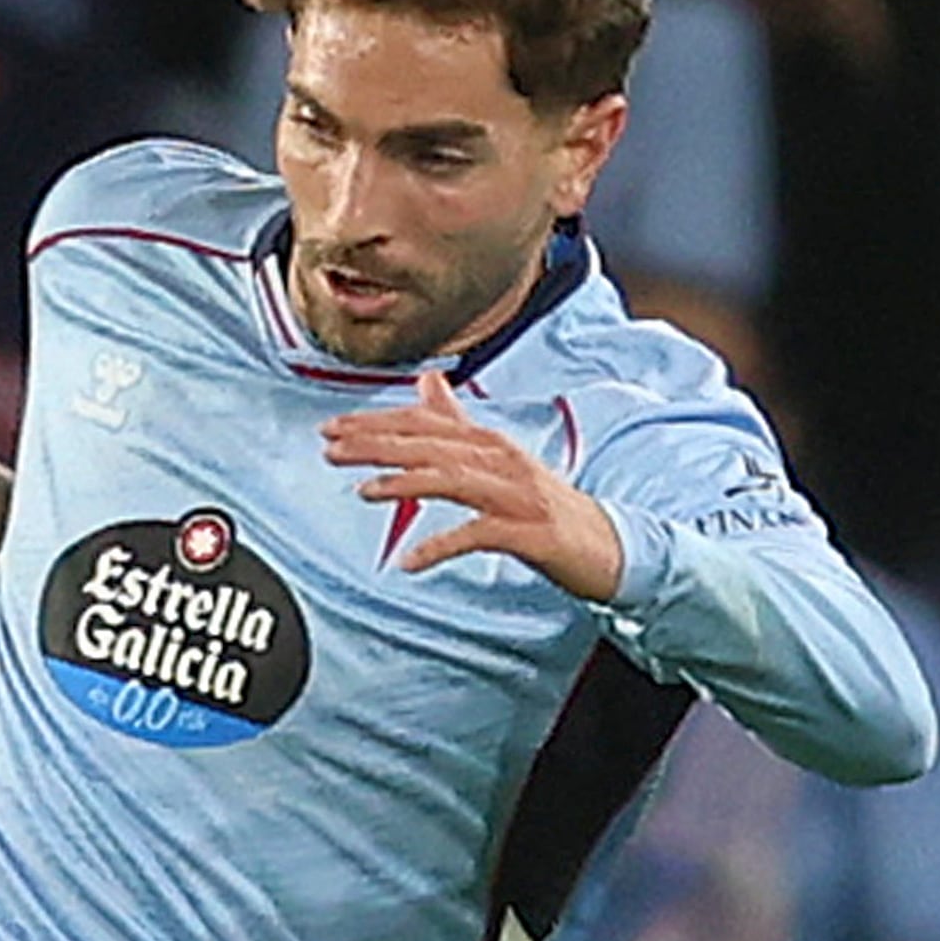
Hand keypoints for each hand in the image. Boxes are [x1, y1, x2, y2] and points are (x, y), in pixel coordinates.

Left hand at [321, 371, 631, 602]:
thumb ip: (459, 422)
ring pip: (453, 479)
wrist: (609, 546)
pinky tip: (409, 561)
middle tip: (331, 448)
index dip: (377, 424)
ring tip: (363, 491)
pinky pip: (478, 535)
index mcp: (489, 443)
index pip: (425, 424)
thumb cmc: (546, 507)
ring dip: (405, 483)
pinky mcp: (528, 532)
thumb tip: (428, 379)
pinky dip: (442, 545)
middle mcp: (502, 460)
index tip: (332, 429)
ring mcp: (516, 495)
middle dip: (377, 444)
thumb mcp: (499, 460)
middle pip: (431, 445)